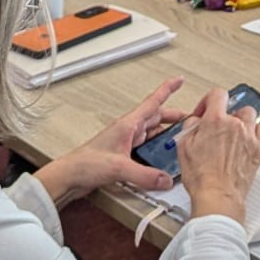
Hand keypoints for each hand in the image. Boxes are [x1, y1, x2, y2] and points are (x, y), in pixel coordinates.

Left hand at [35, 76, 190, 206]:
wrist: (69, 176)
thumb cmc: (86, 164)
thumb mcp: (119, 168)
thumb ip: (145, 175)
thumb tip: (166, 179)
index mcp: (127, 125)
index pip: (152, 102)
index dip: (166, 90)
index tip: (179, 80)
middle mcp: (128, 131)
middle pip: (156, 119)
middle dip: (174, 117)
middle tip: (190, 120)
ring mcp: (125, 143)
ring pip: (151, 134)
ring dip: (165, 135)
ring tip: (180, 140)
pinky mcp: (122, 156)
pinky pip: (145, 149)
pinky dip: (155, 151)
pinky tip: (161, 159)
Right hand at [176, 87, 259, 224]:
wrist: (218, 195)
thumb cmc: (201, 177)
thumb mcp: (184, 147)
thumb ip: (190, 127)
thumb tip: (196, 120)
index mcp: (215, 121)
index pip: (217, 94)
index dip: (209, 100)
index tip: (205, 111)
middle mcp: (235, 125)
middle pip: (234, 107)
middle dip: (225, 114)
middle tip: (218, 126)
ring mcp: (249, 137)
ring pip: (250, 116)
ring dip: (241, 121)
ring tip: (234, 132)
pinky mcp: (259, 149)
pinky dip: (255, 132)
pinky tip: (247, 140)